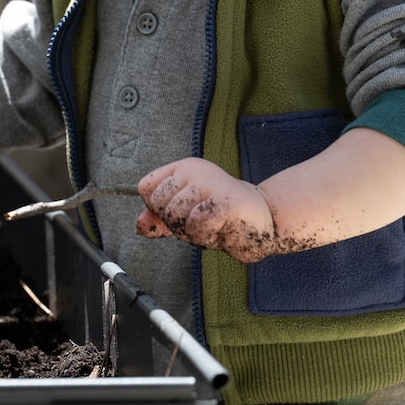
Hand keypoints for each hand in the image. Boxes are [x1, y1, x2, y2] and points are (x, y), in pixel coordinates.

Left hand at [135, 158, 279, 263]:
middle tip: (202, 222)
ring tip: (215, 225)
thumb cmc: (223, 216)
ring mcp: (210, 183)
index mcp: (183, 168)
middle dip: (176, 225)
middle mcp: (194, 170)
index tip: (181, 212)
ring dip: (194, 233)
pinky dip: (207, 236)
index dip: (157, 208)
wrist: (265, 218)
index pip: (146, 188)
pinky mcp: (225, 201)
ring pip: (176, 216)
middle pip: (159, 205)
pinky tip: (223, 229)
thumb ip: (160, 219)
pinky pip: (196, 224)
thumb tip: (139, 224)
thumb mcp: (186, 215)